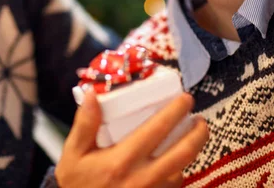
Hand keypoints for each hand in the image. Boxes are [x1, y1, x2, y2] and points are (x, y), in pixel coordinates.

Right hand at [55, 92, 208, 187]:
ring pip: (183, 169)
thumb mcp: (74, 153)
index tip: (185, 98)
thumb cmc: (76, 183)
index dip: (175, 112)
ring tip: (194, 135)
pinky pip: (175, 185)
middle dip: (198, 132)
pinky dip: (180, 170)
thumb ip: (85, 124)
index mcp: (123, 160)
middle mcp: (143, 177)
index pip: (157, 130)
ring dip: (192, 151)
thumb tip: (92, 95)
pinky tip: (176, 161)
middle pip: (183, 152)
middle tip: (200, 118)